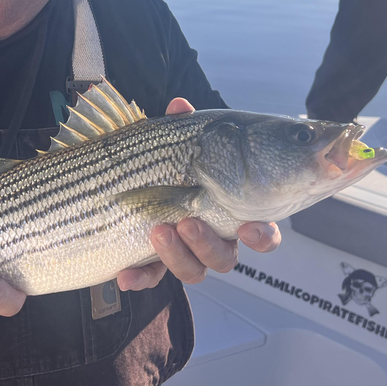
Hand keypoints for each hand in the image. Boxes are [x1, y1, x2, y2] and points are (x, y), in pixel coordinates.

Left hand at [116, 97, 281, 291]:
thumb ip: (182, 129)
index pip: (261, 232)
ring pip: (194, 271)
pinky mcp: (155, 264)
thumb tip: (179, 106)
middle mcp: (214, 238)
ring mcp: (185, 253)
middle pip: (225, 258)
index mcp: (231, 211)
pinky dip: (140, 278)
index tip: (249, 227)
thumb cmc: (171, 163)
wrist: (129, 182)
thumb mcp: (176, 144)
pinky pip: (151, 279)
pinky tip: (124, 274)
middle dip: (208, 243)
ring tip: (158, 231)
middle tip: (188, 221)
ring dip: (178, 256)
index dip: (262, 236)